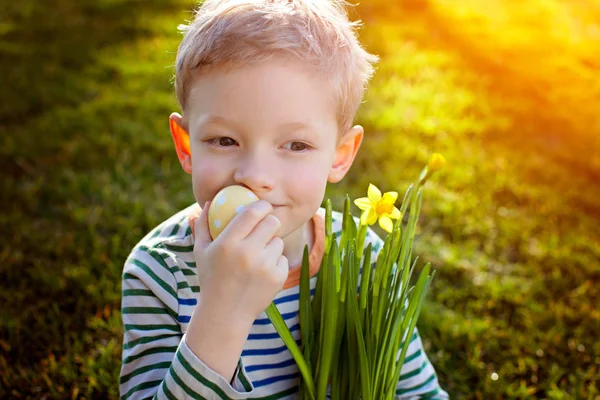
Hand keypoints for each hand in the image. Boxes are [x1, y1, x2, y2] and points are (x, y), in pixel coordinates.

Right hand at [193, 199, 288, 325]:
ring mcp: (264, 266)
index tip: (263, 206)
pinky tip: (262, 272)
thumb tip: (209, 201)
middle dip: (270, 221)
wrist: (225, 314)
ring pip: (278, 241)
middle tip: (265, 225)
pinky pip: (282, 258)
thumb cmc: (211, 278)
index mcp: (228, 243)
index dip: (262, 206)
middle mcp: (248, 253)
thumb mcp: (201, 251)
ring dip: (271, 244)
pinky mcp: (277, 278)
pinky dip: (275, 262)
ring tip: (258, 255)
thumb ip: (203, 225)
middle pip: (272, 222)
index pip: (253, 213)